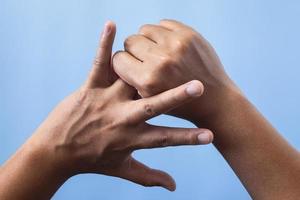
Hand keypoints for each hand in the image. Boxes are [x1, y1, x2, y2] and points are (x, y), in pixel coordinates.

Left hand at [29, 21, 212, 190]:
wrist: (55, 152)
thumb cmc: (92, 160)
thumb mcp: (122, 168)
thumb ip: (149, 176)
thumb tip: (174, 186)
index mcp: (133, 138)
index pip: (166, 138)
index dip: (188, 138)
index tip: (210, 135)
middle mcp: (122, 118)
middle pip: (153, 105)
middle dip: (176, 97)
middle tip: (199, 88)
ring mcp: (106, 100)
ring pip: (129, 81)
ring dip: (145, 68)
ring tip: (163, 54)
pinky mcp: (89, 87)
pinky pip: (98, 64)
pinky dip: (104, 44)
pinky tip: (112, 26)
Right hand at [112, 19, 239, 120]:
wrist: (214, 99)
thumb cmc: (178, 105)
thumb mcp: (148, 100)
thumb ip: (129, 80)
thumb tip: (116, 58)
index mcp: (147, 81)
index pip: (118, 59)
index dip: (123, 65)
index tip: (130, 69)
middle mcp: (161, 61)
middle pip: (130, 42)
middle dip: (134, 52)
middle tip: (146, 61)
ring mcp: (177, 45)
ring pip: (144, 30)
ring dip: (148, 40)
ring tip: (158, 54)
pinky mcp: (189, 35)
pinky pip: (163, 24)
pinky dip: (162, 33)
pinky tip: (169, 47)